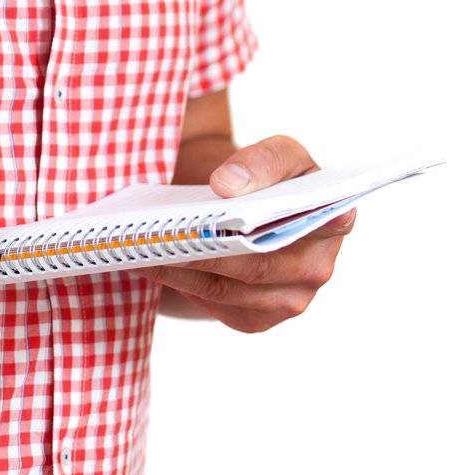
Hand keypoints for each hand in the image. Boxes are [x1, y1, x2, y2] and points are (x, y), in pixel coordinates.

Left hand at [149, 135, 355, 332]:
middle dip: (207, 245)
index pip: (314, 204)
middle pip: (259, 258)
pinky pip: (218, 305)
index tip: (222, 189)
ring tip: (142, 247)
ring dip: (183, 268)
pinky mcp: (261, 318)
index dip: (272, 198)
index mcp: (333, 212)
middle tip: (160, 232)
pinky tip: (151, 264)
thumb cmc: (263, 180)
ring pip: (232, 286)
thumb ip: (259, 161)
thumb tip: (226, 186)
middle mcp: (319, 263)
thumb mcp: (270, 156)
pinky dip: (182, 284)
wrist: (246, 213)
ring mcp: (293, 297)